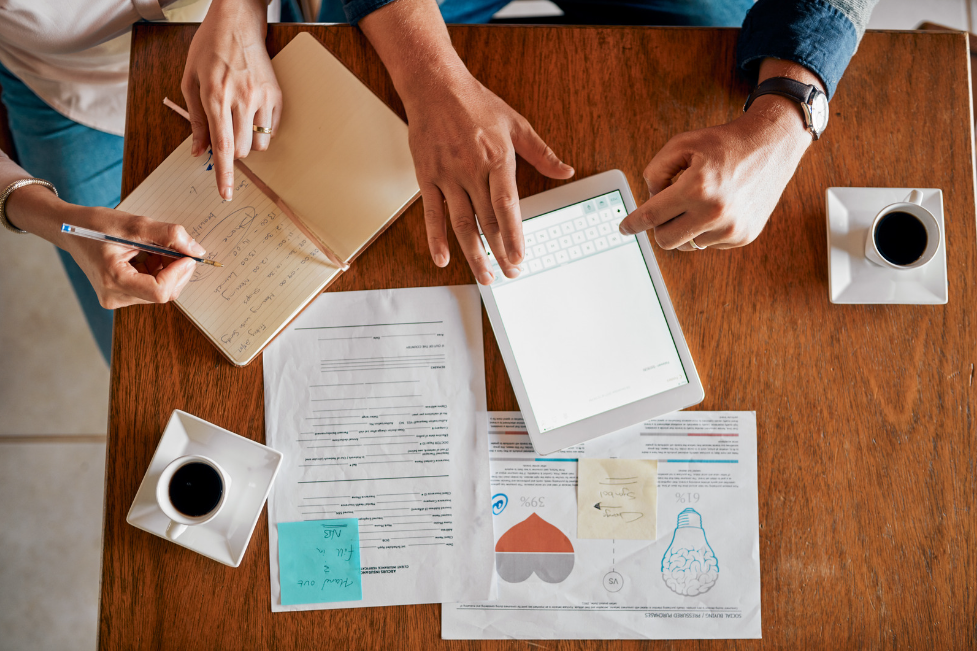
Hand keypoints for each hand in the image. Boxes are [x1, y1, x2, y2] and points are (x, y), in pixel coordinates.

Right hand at [59, 205, 205, 308]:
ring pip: (160, 291)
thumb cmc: (95, 225)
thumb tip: (197, 250)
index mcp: (113, 280)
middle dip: (175, 269)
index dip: (179, 273)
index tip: (187, 255)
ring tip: (153, 248)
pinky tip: (147, 255)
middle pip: (163, 293)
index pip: (159, 291)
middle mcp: (115, 296)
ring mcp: (117, 298)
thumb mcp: (134, 224)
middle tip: (172, 246)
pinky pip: (152, 288)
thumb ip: (168, 235)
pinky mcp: (122, 295)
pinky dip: (158, 271)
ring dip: (167, 269)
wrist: (70, 230)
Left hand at [181, 0, 280, 200]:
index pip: (223, 147)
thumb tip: (198, 150)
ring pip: (259, 143)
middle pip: (242, 150)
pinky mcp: (276, 95)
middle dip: (232, 151)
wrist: (237, 23)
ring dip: (247, 142)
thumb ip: (194, 119)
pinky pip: (271, 129)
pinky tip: (251, 112)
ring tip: (238, 122)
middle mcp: (241, 99)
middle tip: (224, 133)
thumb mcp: (190, 81)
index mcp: (216, 97)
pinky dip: (260, 130)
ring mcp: (262, 97)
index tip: (225, 193)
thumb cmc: (209, 49)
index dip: (224, 174)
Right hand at [402, 71, 574, 283]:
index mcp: (497, 159)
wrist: (435, 85)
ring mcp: (448, 176)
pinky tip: (443, 259)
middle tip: (509, 274)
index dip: (514, 235)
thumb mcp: (517, 124)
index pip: (507, 206)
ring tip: (484, 276)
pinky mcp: (427, 177)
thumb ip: (542, 153)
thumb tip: (566, 172)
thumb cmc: (476, 103)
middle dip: (499, 252)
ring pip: (461, 223)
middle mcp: (472, 170)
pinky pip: (431, 213)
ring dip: (473, 253)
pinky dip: (435, 238)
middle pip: (487, 221)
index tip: (520, 257)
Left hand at [619, 96, 811, 250]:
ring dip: (686, 226)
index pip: (652, 216)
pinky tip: (720, 206)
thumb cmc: (723, 143)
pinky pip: (709, 243)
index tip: (624, 228)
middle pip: (665, 239)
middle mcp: (715, 213)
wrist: (772, 145)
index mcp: (697, 188)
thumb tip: (650, 201)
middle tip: (667, 208)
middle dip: (661, 225)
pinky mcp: (744, 236)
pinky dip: (707, 228)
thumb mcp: (682, 144)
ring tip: (702, 200)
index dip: (633, 224)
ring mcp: (731, 228)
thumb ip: (655, 171)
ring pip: (687, 244)